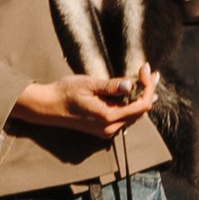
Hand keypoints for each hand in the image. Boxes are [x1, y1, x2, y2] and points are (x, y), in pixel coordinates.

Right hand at [10, 68, 156, 143]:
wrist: (47, 107)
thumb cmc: (65, 93)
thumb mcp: (88, 84)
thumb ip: (111, 87)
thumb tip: (130, 85)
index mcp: (108, 116)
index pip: (141, 105)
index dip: (148, 87)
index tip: (145, 69)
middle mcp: (110, 127)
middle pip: (140, 111)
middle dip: (147, 91)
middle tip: (150, 72)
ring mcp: (106, 130)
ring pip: (133, 115)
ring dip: (140, 97)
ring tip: (146, 79)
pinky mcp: (102, 129)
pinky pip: (123, 117)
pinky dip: (130, 104)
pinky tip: (132, 92)